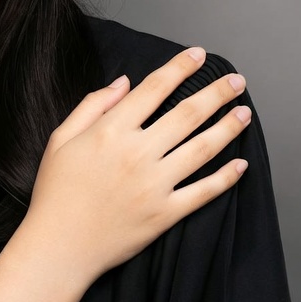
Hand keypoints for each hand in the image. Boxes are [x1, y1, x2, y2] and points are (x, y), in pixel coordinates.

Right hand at [23, 47, 249, 285]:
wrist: (59, 246)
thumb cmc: (56, 191)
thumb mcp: (61, 138)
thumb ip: (92, 105)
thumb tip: (124, 82)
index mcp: (111, 131)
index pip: (154, 89)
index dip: (179, 68)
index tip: (198, 55)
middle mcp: (137, 153)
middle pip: (187, 114)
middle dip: (216, 93)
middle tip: (237, 80)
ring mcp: (155, 185)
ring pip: (202, 149)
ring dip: (227, 128)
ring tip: (244, 113)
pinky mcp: (165, 214)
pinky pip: (203, 192)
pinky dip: (226, 178)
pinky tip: (241, 164)